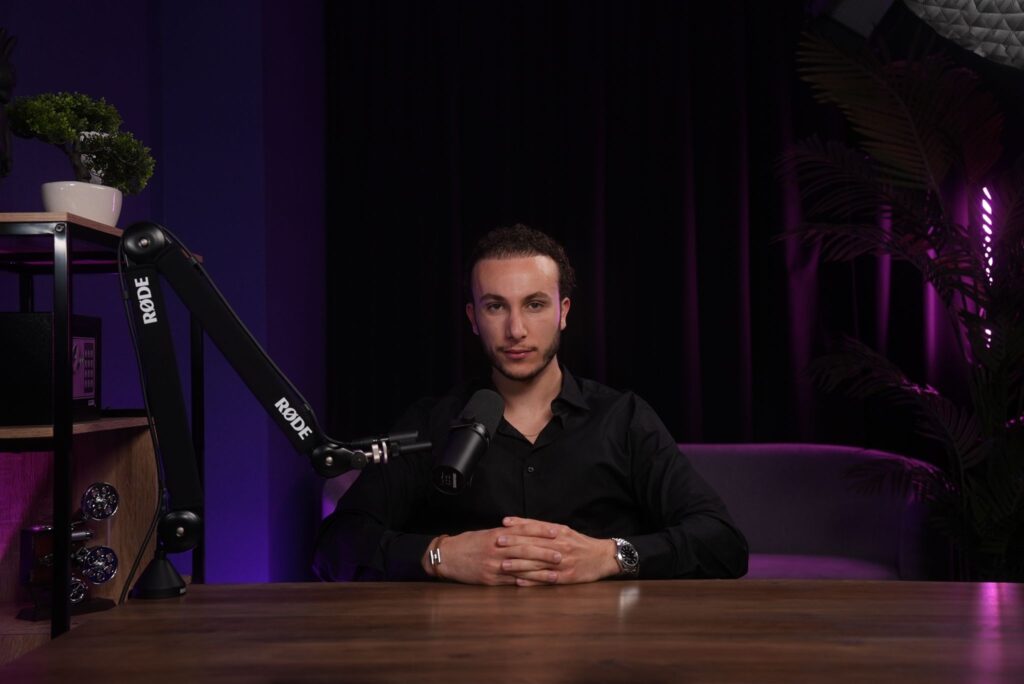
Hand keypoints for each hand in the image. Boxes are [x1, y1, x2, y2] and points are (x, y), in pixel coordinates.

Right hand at [422, 527, 562, 585]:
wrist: (446, 556)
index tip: (557, 530)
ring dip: (540, 571)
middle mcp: (497, 548)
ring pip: (521, 567)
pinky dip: (525, 583)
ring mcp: (494, 565)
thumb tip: (525, 530)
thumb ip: (506, 533)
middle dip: (546, 552)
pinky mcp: (490, 579)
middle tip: (563, 553)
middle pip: (526, 549)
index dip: (541, 530)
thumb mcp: (487, 533)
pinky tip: (537, 585)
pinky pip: (511, 581)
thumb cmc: (468, 543)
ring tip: (556, 573)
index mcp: (497, 534)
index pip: (524, 530)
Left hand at [499, 516, 620, 585]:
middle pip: (533, 545)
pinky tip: (519, 582)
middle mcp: (560, 546)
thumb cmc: (580, 543)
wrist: (603, 557)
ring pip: (537, 563)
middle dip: (514, 545)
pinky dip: (532, 581)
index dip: (518, 528)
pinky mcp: (566, 577)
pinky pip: (546, 580)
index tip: (502, 527)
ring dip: (519, 565)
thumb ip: (543, 527)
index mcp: (559, 533)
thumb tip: (520, 523)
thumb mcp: (564, 530)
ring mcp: (563, 563)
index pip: (535, 529)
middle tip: (496, 544)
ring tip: (502, 565)